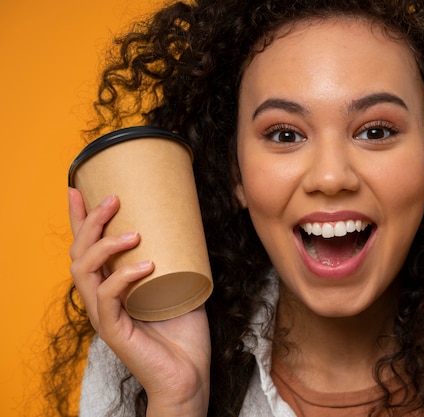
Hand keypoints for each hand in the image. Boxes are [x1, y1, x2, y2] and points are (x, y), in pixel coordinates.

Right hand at [68, 188, 210, 415]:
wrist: (189, 374)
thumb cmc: (184, 331)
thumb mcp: (179, 284)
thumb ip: (176, 259)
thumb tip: (188, 224)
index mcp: (112, 285)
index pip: (87, 248)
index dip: (79, 218)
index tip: (78, 187)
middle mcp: (101, 298)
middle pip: (79, 254)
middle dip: (91, 222)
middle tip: (114, 198)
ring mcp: (104, 315)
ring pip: (84, 272)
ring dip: (104, 246)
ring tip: (133, 233)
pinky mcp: (114, 331)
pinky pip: (107, 299)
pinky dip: (123, 278)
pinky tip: (145, 265)